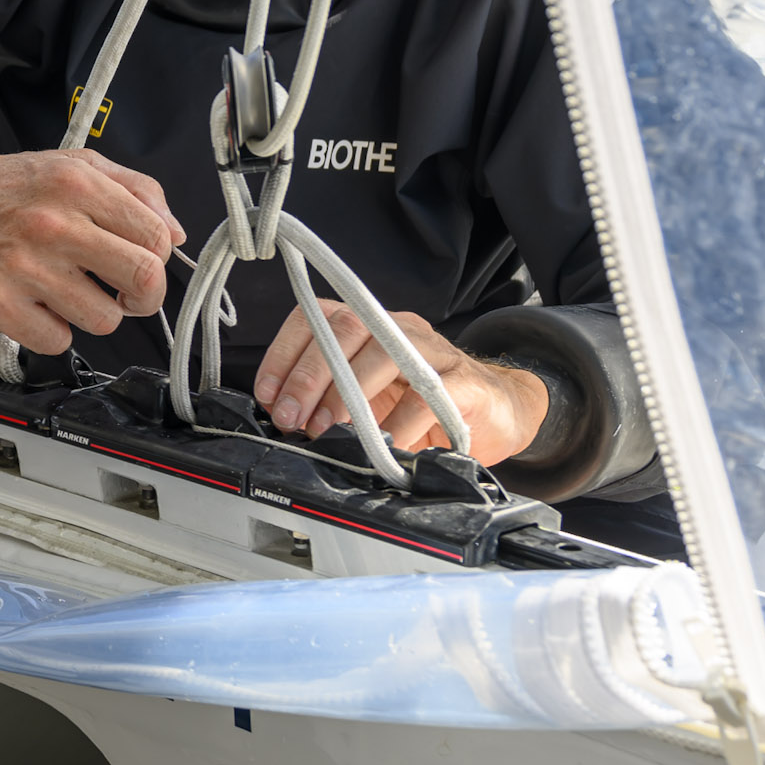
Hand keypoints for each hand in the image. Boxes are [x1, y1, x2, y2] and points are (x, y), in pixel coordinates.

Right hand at [0, 145, 183, 354]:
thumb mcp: (69, 164)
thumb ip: (132, 188)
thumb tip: (174, 233)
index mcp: (75, 184)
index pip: (155, 237)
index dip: (158, 258)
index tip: (142, 262)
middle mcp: (53, 224)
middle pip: (143, 280)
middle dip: (144, 295)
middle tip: (125, 293)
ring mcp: (23, 267)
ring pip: (104, 319)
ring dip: (94, 313)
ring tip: (68, 293)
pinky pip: (57, 341)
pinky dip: (53, 330)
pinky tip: (37, 305)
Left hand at [254, 301, 550, 462]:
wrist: (496, 412)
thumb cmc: (421, 403)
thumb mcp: (368, 395)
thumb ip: (328, 396)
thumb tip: (282, 414)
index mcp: (368, 325)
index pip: (316, 319)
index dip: (284, 354)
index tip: (269, 396)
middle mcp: (397, 327)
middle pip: (345, 330)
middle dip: (309, 377)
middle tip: (293, 419)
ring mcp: (433, 351)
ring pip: (384, 355)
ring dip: (348, 396)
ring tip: (330, 432)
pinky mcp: (464, 382)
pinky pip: (428, 396)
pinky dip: (400, 424)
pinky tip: (384, 446)